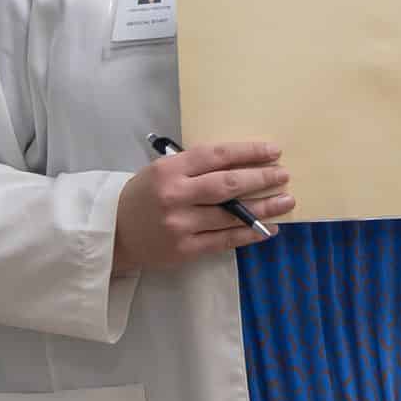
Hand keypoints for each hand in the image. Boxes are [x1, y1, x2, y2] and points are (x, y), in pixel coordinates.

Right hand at [111, 140, 288, 272]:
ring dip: (263, 208)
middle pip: (227, 185)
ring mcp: (180, 225)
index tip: (273, 151)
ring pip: (230, 215)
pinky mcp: (184, 250)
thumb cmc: (144, 195)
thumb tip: (243, 163)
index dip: (248, 152)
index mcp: (169, 169)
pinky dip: (249, 234)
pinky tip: (268, 229)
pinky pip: (224, 240)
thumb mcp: (162, 171)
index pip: (216, 156)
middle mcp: (175, 195)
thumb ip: (196, 167)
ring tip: (286, 201)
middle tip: (284, 175)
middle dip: (260, 178)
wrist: (114, 232)